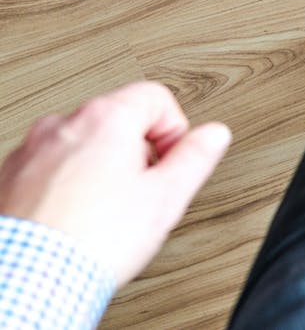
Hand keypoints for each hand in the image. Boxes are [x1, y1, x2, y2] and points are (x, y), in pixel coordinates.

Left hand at [0, 82, 229, 286]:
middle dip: (138, 152)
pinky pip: (51, 169)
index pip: (157, 98)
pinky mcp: (9, 178)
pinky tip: (79, 218)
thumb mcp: (165, 197)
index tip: (173, 160)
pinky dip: (68, 186)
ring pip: (83, 145)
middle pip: (119, 120)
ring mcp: (31, 151)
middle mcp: (62, 126)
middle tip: (144, 191)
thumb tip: (213, 135)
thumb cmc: (91, 239)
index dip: (175, 130)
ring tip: (109, 211)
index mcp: (105, 119)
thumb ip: (195, 157)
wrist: (31, 277)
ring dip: (101, 169)